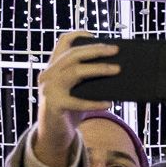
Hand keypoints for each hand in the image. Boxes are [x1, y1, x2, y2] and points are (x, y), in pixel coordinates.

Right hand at [31, 32, 119, 166]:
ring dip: (98, 69)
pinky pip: (77, 102)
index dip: (77, 35)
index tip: (93, 34)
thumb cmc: (69, 108)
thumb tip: (116, 68)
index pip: (61, 43)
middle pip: (73, 54)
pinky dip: (95, 102)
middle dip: (96, 50)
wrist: (53, 133)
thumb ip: (87, 78)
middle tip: (115, 50)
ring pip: (75, 72)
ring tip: (117, 70)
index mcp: (53, 67)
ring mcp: (49, 89)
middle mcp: (48, 75)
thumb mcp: (77, 89)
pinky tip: (109, 103)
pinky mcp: (53, 105)